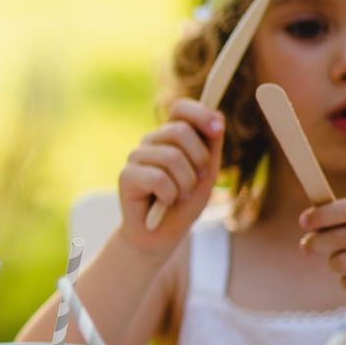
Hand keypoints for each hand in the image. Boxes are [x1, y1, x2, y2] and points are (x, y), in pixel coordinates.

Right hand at [118, 99, 223, 251]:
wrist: (161, 236)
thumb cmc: (183, 204)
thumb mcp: (206, 173)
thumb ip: (211, 146)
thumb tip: (218, 119)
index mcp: (170, 136)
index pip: (181, 108)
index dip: (200, 113)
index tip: (218, 129)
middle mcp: (151, 142)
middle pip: (180, 132)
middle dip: (199, 161)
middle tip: (196, 182)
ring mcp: (136, 157)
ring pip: (172, 157)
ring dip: (186, 184)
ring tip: (179, 196)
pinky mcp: (126, 176)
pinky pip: (158, 178)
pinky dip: (170, 195)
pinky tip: (164, 203)